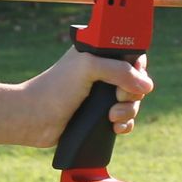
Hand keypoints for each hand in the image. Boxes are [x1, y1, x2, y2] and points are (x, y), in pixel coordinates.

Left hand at [22, 48, 152, 148]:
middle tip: (117, 97)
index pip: (130, 55)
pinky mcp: (98, 116)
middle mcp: (101, 73)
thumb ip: (120, 70)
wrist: (34, 118)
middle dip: (133, 92)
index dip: (137, 67)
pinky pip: (125, 120)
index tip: (131, 77)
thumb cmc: (54, 88)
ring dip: (129, 110)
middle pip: (136, 81)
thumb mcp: (88, 68)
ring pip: (132, 102)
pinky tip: (115, 127)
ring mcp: (100, 95)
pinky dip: (125, 124)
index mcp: (97, 54)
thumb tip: (146, 85)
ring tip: (112, 116)